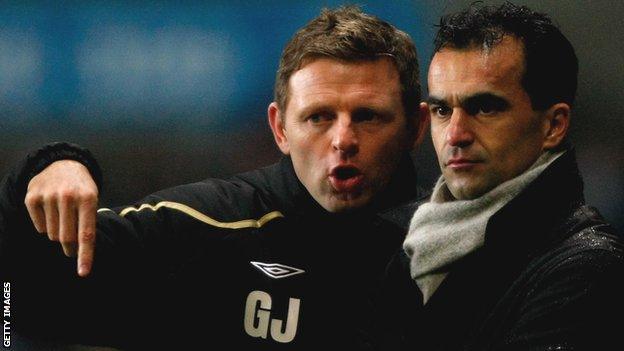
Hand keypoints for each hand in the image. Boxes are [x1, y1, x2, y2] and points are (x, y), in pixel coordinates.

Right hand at [24, 160, 97, 276]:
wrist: (63, 164)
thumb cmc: (82, 189)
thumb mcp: (92, 201)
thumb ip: (87, 224)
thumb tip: (78, 251)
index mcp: (88, 198)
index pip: (86, 233)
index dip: (85, 255)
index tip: (83, 273)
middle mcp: (68, 196)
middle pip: (66, 238)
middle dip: (69, 248)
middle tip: (71, 248)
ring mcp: (48, 195)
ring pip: (51, 234)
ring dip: (57, 233)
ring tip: (62, 218)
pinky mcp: (32, 196)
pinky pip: (39, 226)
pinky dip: (45, 225)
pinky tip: (50, 211)